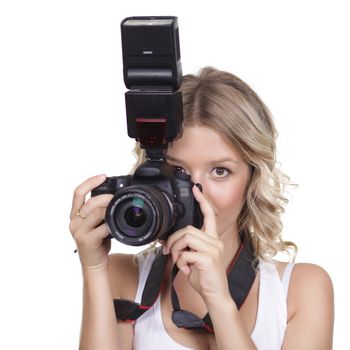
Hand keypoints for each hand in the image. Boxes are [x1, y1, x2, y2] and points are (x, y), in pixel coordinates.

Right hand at [69, 174, 112, 270]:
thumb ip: (99, 212)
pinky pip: (102, 226)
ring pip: (96, 212)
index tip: (103, 176)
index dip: (90, 182)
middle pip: (90, 202)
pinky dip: (111, 223)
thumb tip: (113, 197)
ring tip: (117, 210)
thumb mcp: (95, 224)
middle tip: (117, 198)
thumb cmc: (97, 242)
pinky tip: (116, 224)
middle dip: (106, 197)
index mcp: (75, 215)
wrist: (93, 264)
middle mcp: (74, 222)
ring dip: (109, 208)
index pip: (78, 193)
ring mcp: (79, 231)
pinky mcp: (87, 240)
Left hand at [164, 185, 230, 305]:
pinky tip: (185, 270)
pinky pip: (186, 253)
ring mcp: (213, 249)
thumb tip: (168, 242)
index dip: (202, 201)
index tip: (195, 190)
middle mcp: (215, 241)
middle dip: (174, 238)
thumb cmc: (205, 277)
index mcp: (212, 239)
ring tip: (178, 260)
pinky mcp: (208, 258)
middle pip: (188, 228)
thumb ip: (186, 248)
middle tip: (168, 250)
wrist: (216, 295)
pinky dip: (180, 262)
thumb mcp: (194, 259)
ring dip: (176, 249)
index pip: (209, 215)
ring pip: (186, 237)